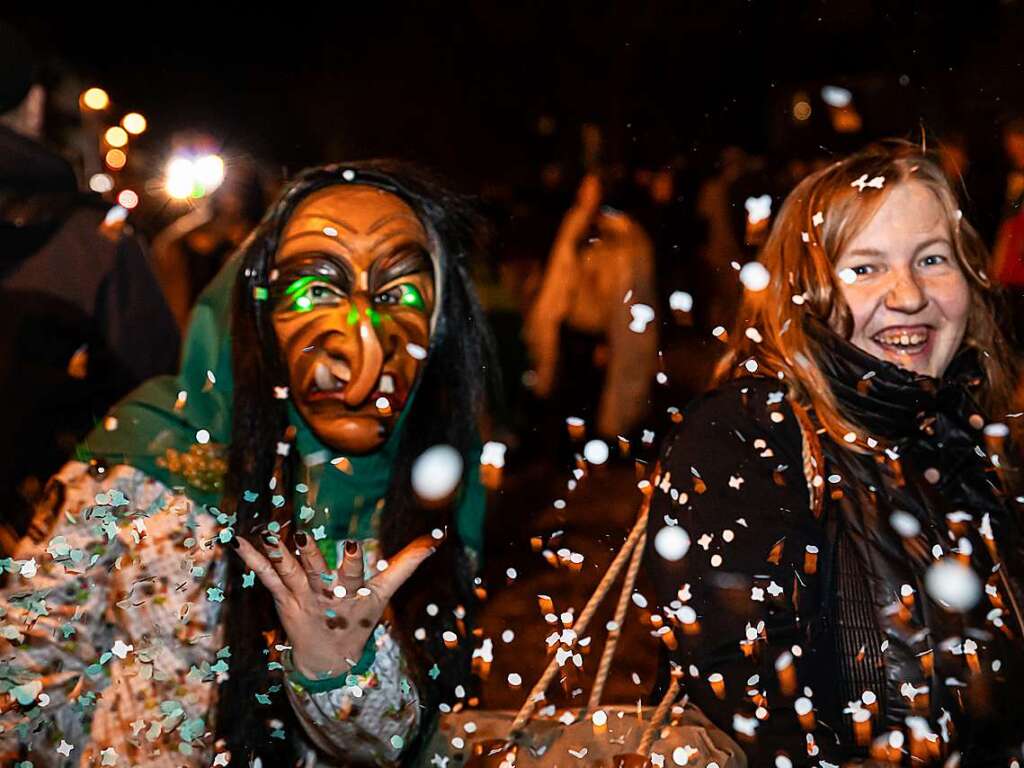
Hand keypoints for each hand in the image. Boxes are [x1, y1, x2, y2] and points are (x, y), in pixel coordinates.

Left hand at [233, 531, 435, 678]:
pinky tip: (240, 543)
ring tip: (268, 532)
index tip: (350, 544)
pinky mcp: (283, 600)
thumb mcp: (385, 593)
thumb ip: (407, 563)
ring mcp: (302, 600)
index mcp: (353, 595)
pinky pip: (267, 578)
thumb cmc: (359, 618)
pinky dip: (254, 560)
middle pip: (318, 573)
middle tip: (302, 535)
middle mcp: (325, 597)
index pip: (355, 576)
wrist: (328, 661)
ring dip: (278, 552)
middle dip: (311, 554)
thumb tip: (435, 539)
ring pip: (290, 573)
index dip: (352, 562)